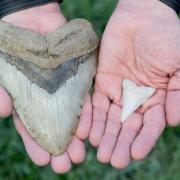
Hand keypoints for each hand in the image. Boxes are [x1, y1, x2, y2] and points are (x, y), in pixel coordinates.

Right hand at [1, 3, 91, 172]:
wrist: (28, 19)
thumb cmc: (10, 44)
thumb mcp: (0, 68)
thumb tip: (2, 112)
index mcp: (27, 101)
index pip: (32, 128)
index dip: (36, 145)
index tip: (43, 161)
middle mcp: (47, 99)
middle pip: (55, 127)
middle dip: (60, 146)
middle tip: (67, 165)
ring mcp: (62, 89)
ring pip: (70, 117)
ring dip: (75, 136)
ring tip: (81, 154)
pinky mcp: (76, 78)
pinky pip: (83, 98)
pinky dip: (85, 114)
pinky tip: (88, 130)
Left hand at [89, 0, 179, 168]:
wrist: (141, 18)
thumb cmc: (165, 38)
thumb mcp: (179, 66)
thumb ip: (179, 93)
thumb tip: (173, 122)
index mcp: (156, 98)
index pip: (149, 125)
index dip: (143, 140)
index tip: (134, 153)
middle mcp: (136, 98)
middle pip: (127, 126)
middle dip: (120, 143)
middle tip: (112, 160)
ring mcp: (118, 91)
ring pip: (109, 119)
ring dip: (104, 136)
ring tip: (99, 153)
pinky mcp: (102, 83)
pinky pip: (95, 104)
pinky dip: (90, 118)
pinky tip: (86, 133)